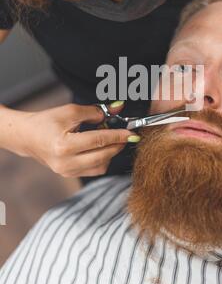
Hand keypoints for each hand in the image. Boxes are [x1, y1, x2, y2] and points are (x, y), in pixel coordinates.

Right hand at [19, 102, 137, 177]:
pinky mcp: (69, 175)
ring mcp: (67, 172)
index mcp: (64, 146)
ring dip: (111, 153)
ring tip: (111, 140)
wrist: (28, 137)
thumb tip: (117, 109)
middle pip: (103, 156)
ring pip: (101, 166)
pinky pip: (94, 170)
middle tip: (126, 136)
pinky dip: (102, 159)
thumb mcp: (70, 111)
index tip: (131, 132)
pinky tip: (102, 148)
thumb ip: (96, 111)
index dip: (117, 136)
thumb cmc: (47, 122)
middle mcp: (65, 163)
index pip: (98, 141)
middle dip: (118, 145)